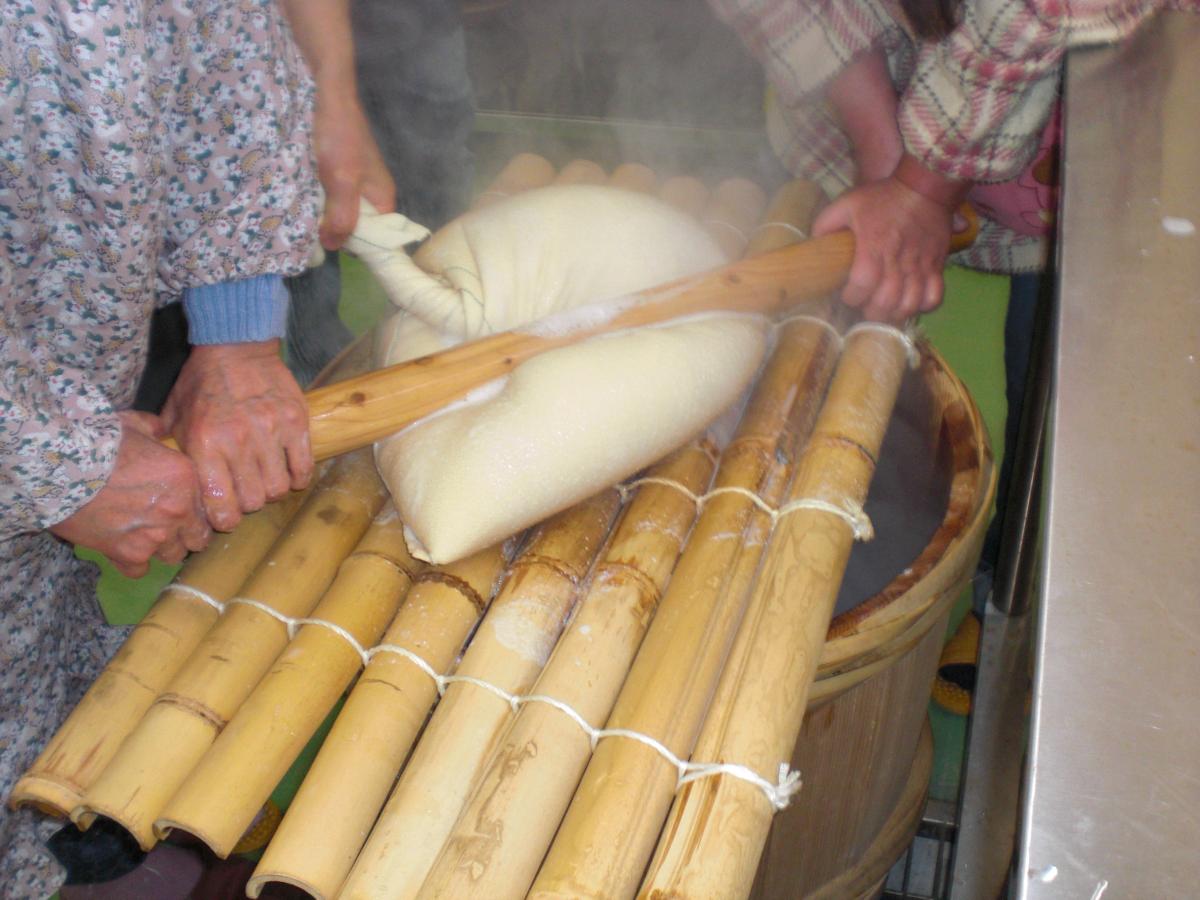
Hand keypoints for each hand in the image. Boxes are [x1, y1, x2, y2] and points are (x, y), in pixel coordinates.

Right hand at [50, 412, 210, 577]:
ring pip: (172, 555)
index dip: (198, 510)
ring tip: (143, 534)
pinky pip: (140, 570)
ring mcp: (155, 536)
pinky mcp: (127, 554)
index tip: (187, 509)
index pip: (209, 508)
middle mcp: (178, 511)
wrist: (59, 467)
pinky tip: (123, 546)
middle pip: (197, 538)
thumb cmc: (98, 441)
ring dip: (161, 547)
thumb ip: (156, 430)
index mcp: (187, 478)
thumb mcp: (135, 424)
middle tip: (167, 524)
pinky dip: (132, 561)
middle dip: (186, 533)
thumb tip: (162, 430)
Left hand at [162, 340, 312, 530]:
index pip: (220, 504)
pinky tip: (288, 470)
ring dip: (272, 490)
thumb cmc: (201, 383)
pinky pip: (303, 467)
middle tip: (244, 493)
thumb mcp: (174, 415)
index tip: (224, 516)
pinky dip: (297, 476)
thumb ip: (174, 452)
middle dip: (248, 504)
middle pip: (253, 501)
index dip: (224, 520)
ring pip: (279, 488)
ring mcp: (270, 431)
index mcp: (205, 443)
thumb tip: (170, 485)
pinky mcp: (296, 421)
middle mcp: (238, 441)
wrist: (235, 345)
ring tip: (265, 479)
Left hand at [314, 92, 395, 249]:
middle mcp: (370, 194)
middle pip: (355, 226)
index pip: (377, 239)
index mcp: (382, 199)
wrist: (326, 92)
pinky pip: (327, 194)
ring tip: (301, 212)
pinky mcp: (336, 170)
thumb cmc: (340, 136)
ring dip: (321, 212)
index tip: (330, 245)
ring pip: (338, 209)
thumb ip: (342, 217)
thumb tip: (333, 246)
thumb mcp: (343, 181)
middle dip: (333, 228)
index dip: (356, 246)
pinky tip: (299, 194)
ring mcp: (353, 181)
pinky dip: (315, 196)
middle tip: (309, 227)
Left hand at [813, 156, 968, 321]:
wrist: (925, 186)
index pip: (862, 285)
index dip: (851, 297)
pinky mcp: (937, 265)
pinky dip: (923, 306)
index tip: (846, 295)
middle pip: (885, 302)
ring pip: (909, 304)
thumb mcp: (846, 203)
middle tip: (864, 306)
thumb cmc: (883, 197)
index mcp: (873, 247)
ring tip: (885, 310)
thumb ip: (826, 223)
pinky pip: (934, 296)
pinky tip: (911, 302)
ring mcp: (920, 265)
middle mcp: (897, 261)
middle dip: (870, 312)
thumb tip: (813, 244)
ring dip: (894, 314)